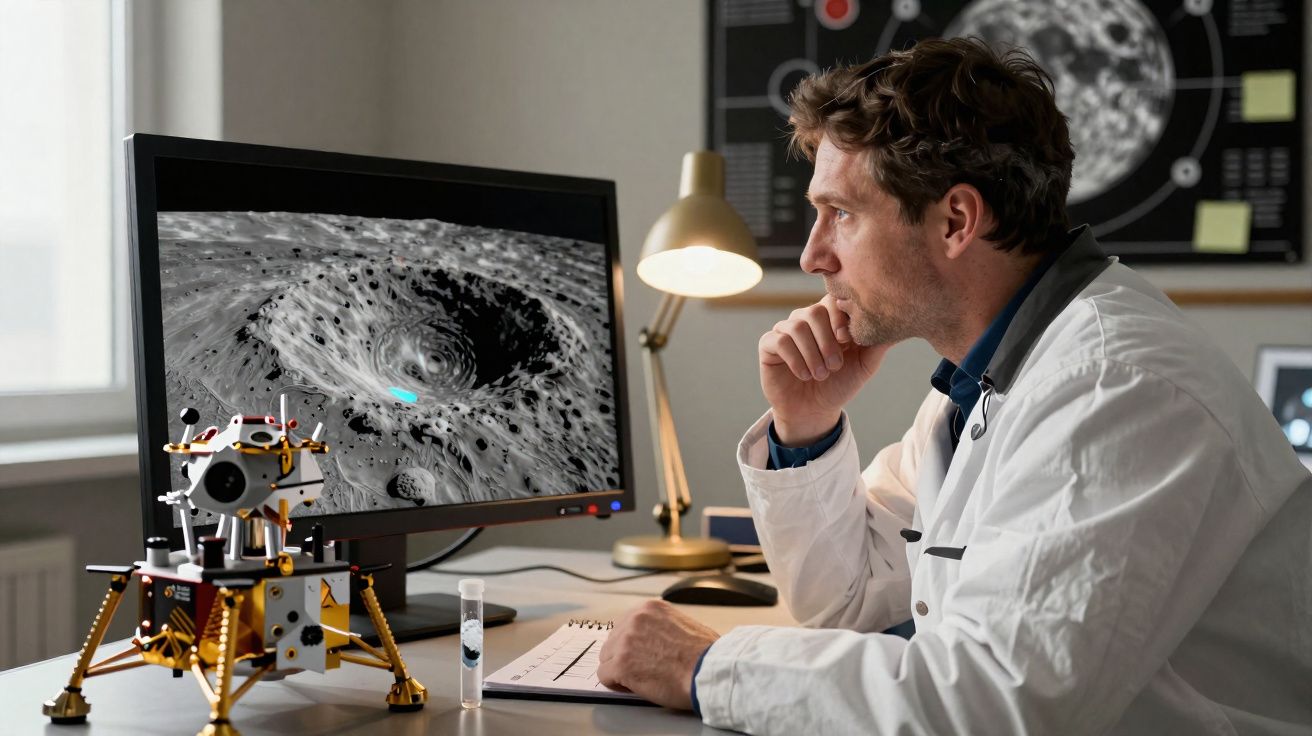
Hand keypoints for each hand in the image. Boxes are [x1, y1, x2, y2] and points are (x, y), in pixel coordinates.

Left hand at [596, 600, 719, 709]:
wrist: (709, 671)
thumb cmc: (705, 654)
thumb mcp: (684, 623)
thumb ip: (661, 626)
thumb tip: (653, 638)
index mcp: (650, 608)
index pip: (625, 625)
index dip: (631, 644)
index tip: (640, 655)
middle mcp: (635, 619)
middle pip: (613, 640)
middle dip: (623, 656)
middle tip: (641, 669)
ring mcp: (625, 642)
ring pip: (606, 658)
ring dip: (618, 669)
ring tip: (639, 679)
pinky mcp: (621, 665)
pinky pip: (604, 676)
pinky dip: (615, 684)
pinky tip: (631, 687)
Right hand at [758, 296, 890, 444]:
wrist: (814, 410)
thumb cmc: (839, 384)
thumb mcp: (864, 365)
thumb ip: (877, 344)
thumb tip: (897, 326)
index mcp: (830, 317)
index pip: (833, 299)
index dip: (840, 316)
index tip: (846, 340)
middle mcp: (806, 318)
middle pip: (814, 311)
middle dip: (827, 341)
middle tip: (835, 366)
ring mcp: (786, 329)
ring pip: (796, 326)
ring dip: (812, 353)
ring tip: (821, 374)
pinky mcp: (768, 344)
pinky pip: (779, 340)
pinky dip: (795, 359)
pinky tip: (804, 375)